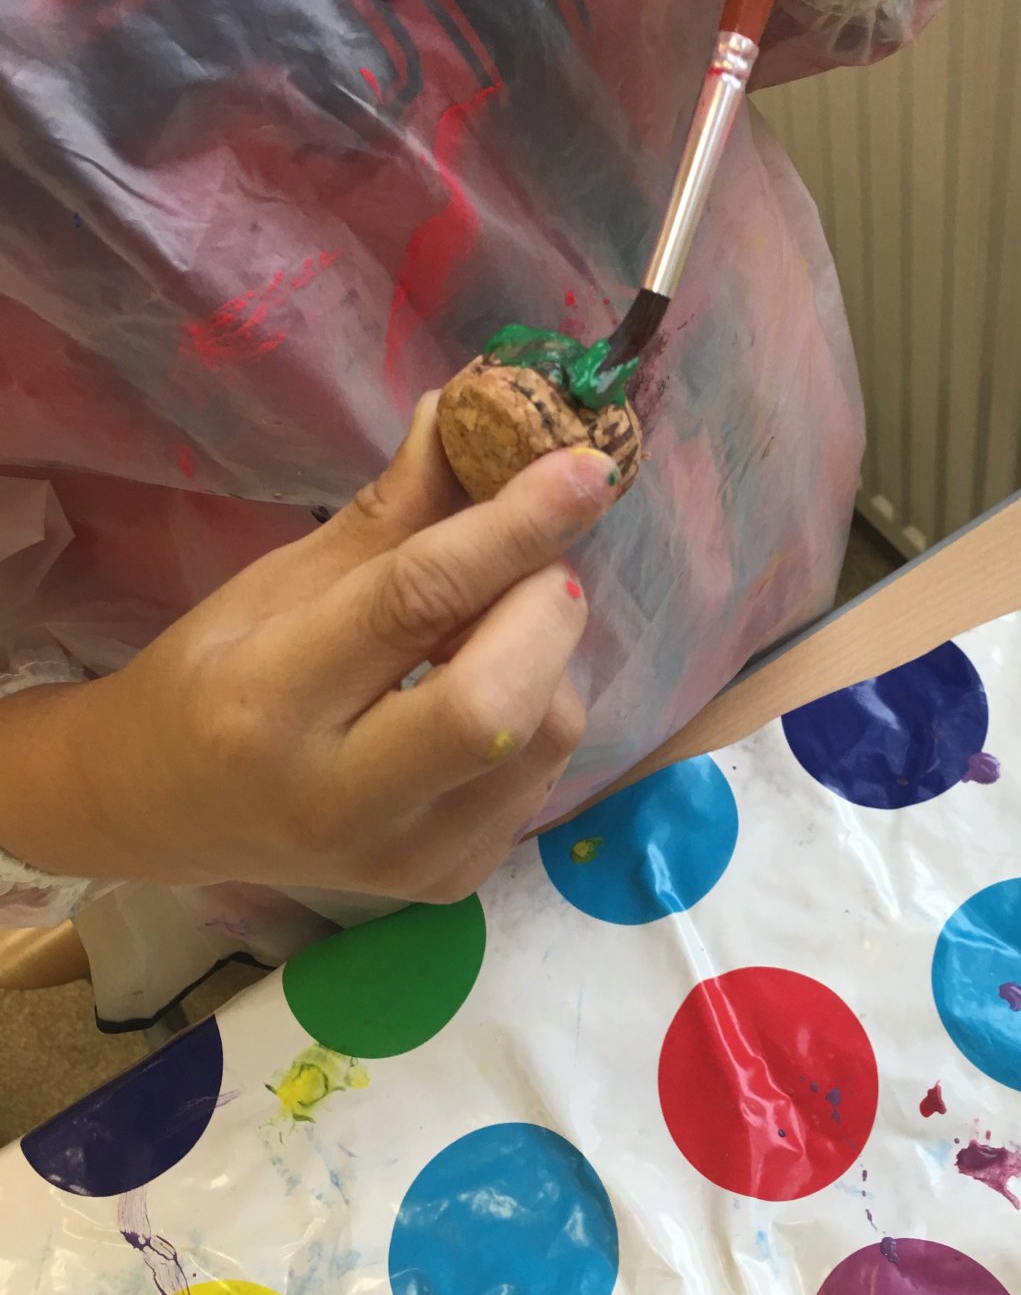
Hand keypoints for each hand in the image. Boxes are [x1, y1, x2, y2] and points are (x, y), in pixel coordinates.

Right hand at [0, 399, 616, 902]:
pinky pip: (543, 777)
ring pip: (543, 739)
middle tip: (535, 556)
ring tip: (497, 625)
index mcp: (269, 706)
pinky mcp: (452, 884)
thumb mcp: (279, 583)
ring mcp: (404, 861)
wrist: (164, 814)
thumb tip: (475, 410)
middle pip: (499, 703)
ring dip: (551, 656)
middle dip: (545, 603)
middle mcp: (337, 803)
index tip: (582, 468)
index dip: (512, 527)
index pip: (416, 603)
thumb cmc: (215, 678)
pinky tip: (489, 687)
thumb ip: (389, 512)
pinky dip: (541, 710)